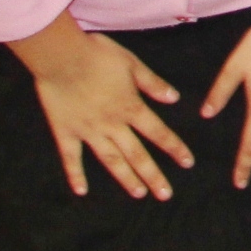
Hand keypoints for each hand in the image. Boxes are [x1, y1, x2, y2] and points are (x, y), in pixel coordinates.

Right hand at [21, 19, 194, 199]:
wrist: (62, 56)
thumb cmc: (99, 55)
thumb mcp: (133, 64)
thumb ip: (153, 84)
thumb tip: (175, 99)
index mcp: (131, 107)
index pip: (158, 132)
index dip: (174, 148)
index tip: (188, 163)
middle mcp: (112, 124)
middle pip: (137, 154)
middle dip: (153, 175)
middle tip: (165, 194)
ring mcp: (88, 131)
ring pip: (110, 160)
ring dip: (126, 178)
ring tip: (139, 194)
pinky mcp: (65, 132)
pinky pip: (71, 158)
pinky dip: (76, 175)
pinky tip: (81, 191)